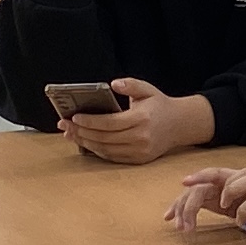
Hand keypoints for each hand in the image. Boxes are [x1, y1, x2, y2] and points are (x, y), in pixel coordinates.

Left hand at [68, 77, 212, 164]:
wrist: (180, 124)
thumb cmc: (160, 105)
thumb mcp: (147, 89)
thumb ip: (130, 84)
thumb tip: (113, 84)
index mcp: (142, 119)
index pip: (110, 123)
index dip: (90, 121)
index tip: (74, 117)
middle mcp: (141, 138)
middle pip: (104, 138)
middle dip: (81, 132)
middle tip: (65, 125)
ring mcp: (140, 151)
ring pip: (106, 150)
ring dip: (85, 143)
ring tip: (70, 134)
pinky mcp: (139, 160)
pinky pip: (113, 157)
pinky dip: (97, 150)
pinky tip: (86, 142)